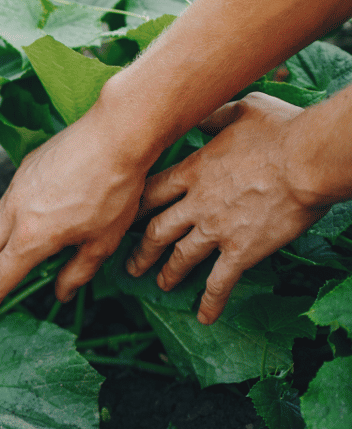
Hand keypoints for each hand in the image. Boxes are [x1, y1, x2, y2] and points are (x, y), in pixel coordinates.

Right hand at [0, 112, 150, 323]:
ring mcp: (14, 191)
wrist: (114, 136)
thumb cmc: (114, 191)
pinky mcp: (21, 172)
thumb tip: (61, 293)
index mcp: (32, 239)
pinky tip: (9, 230)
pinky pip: (3, 206)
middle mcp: (14, 216)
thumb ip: (78, 272)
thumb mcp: (103, 241)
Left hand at [125, 93, 324, 324]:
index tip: (121, 219)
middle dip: (141, 249)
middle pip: (157, 231)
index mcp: (193, 171)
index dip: (134, 208)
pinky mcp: (241, 251)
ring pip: (181, 257)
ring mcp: (216, 229)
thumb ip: (215, 118)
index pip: (150, 193)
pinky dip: (210, 301)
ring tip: (159, 284)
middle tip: (130, 264)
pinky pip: (219, 282)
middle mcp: (196, 204)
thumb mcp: (241, 111)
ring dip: (168, 273)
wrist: (307, 160)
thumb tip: (202, 117)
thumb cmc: (281, 131)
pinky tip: (204, 317)